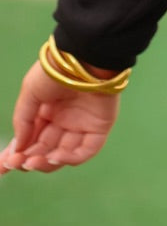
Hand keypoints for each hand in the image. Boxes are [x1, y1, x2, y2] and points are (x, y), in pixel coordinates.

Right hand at [0, 60, 120, 173]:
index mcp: (47, 112)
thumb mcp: (30, 93)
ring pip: (62, 154)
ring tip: (31, 162)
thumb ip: (23, 121)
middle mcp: (63, 121)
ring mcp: (81, 126)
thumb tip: (17, 149)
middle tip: (14, 163)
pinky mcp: (98, 128)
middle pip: (44, 150)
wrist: (83, 58)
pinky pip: (85, 151)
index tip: (1, 168)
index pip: (31, 139)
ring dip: (46, 163)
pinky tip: (53, 157)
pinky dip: (69, 159)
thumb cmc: (55, 70)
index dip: (17, 154)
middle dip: (28, 160)